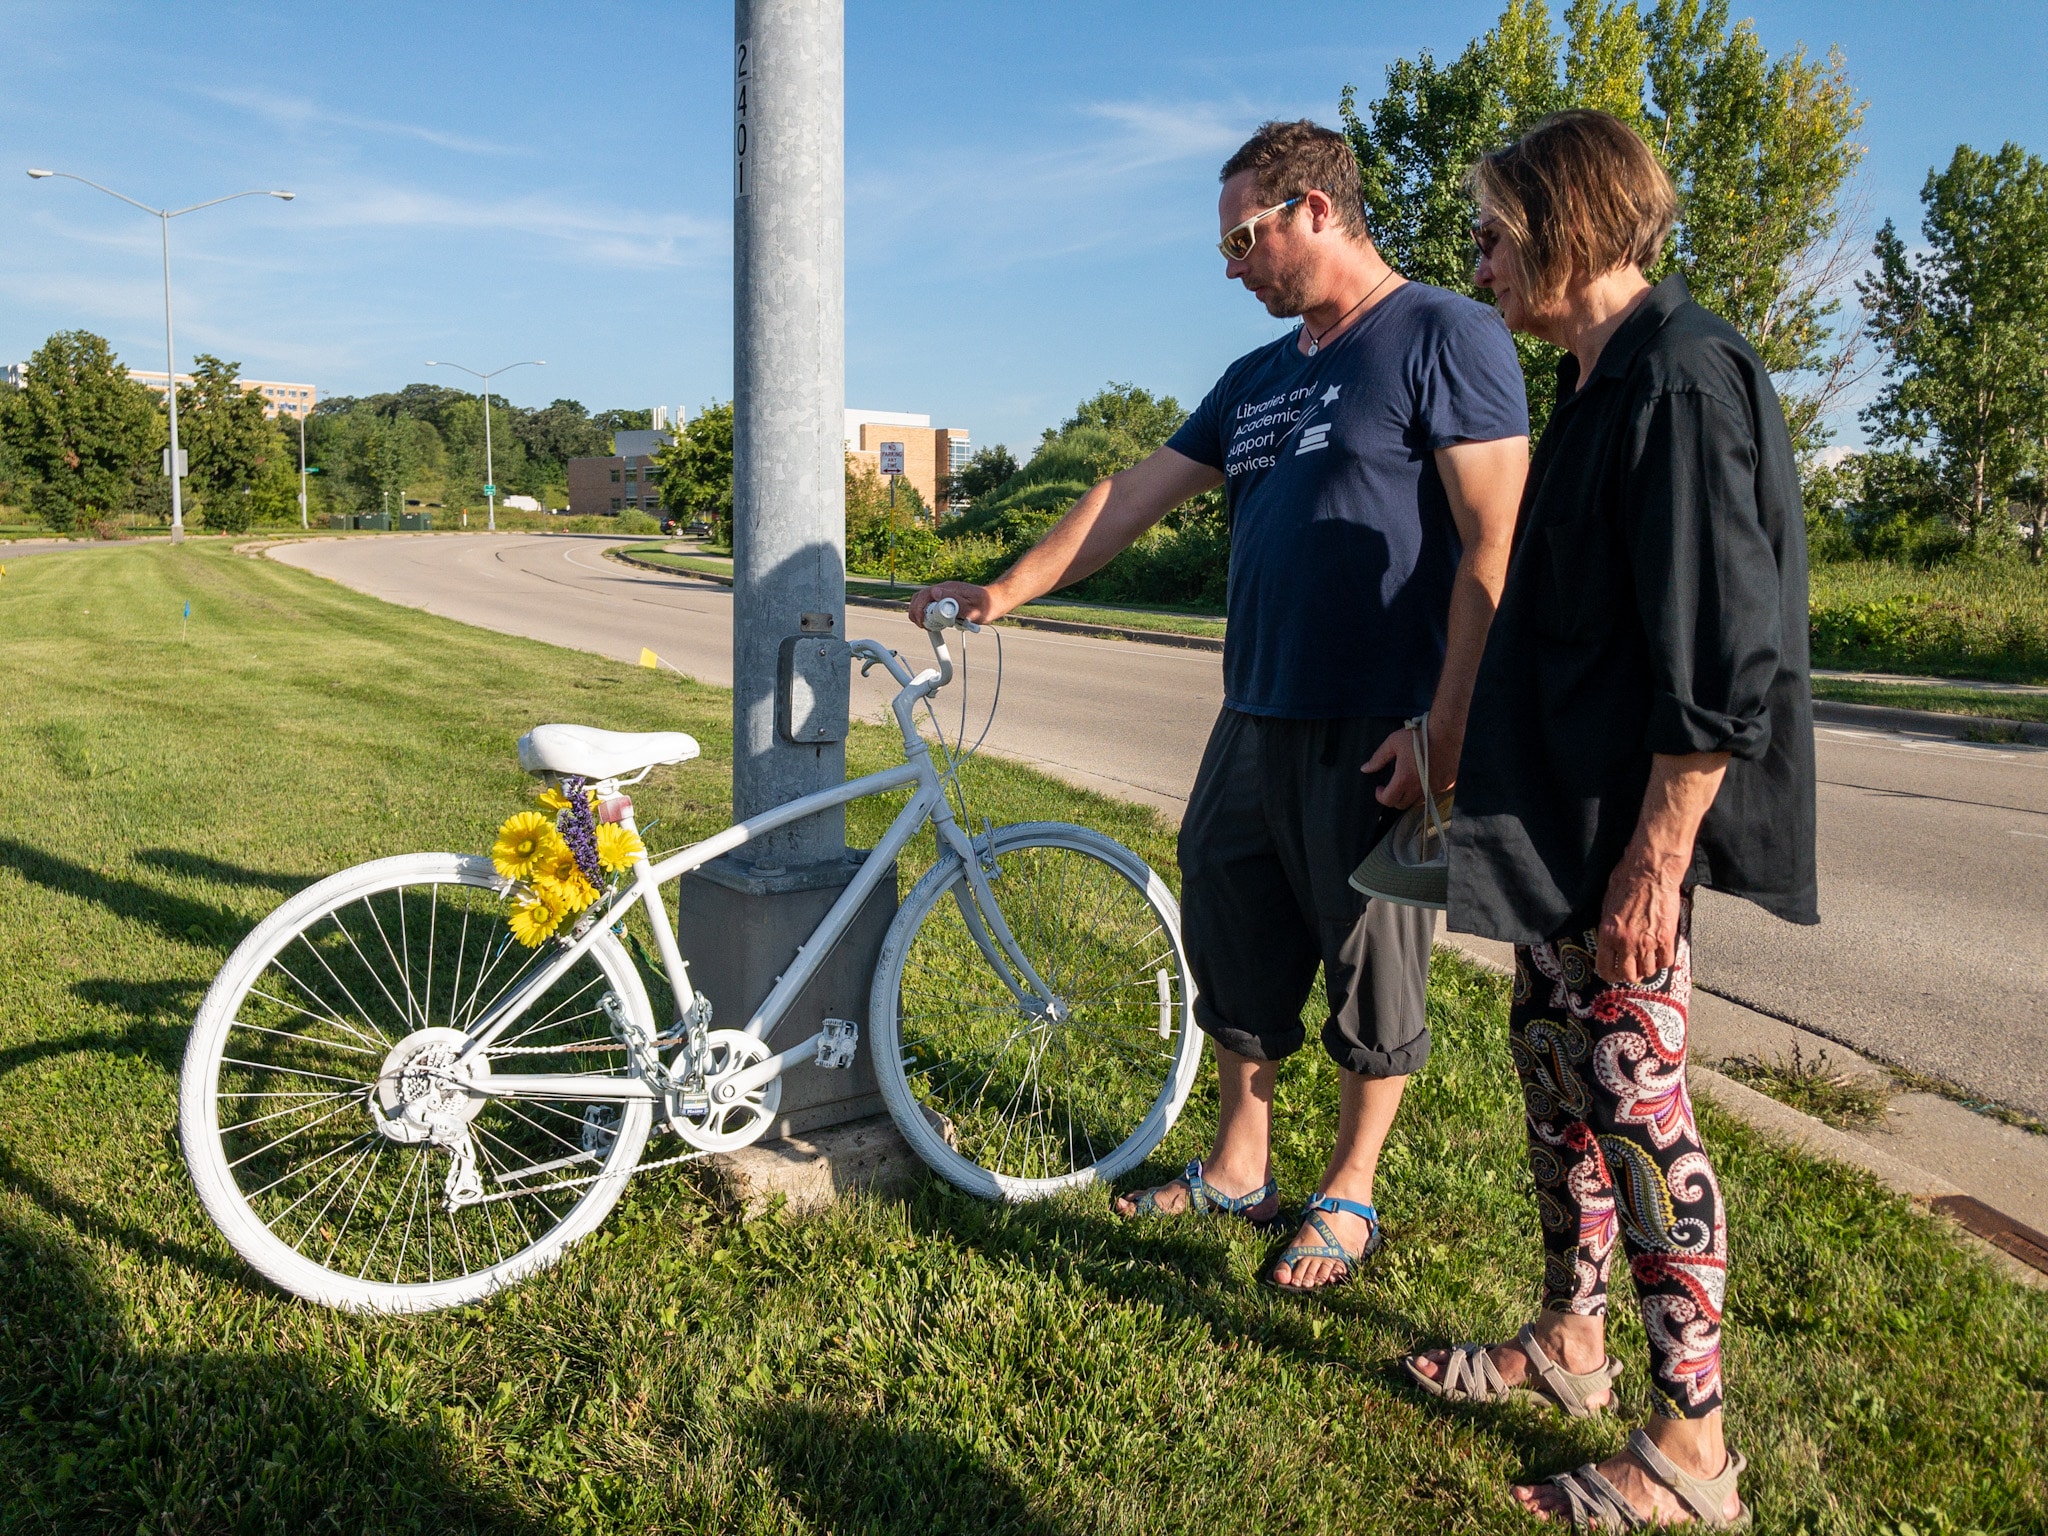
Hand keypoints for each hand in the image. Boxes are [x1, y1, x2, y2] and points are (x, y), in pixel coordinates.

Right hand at [908, 582, 999, 628]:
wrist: (995, 602)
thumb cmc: (985, 606)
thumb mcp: (970, 606)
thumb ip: (953, 600)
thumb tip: (935, 593)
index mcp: (948, 589)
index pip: (924, 595)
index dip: (919, 609)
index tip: (923, 622)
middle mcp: (944, 589)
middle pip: (920, 597)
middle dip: (916, 612)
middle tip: (922, 625)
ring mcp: (945, 594)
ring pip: (924, 601)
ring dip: (921, 613)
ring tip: (926, 626)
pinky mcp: (947, 600)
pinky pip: (932, 605)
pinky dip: (928, 614)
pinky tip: (934, 623)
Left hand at [1361, 717, 1459, 808]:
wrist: (1446, 731)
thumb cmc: (1418, 736)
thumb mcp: (1393, 743)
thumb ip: (1378, 758)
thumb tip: (1365, 769)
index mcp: (1404, 779)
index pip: (1388, 800)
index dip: (1380, 796)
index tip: (1379, 788)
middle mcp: (1419, 788)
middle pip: (1402, 805)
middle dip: (1393, 797)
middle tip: (1392, 786)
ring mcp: (1435, 788)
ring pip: (1417, 803)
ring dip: (1409, 797)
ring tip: (1407, 783)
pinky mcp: (1447, 785)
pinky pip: (1433, 795)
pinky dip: (1425, 791)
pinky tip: (1424, 778)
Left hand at [1595, 851, 1685, 984]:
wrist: (1650, 873)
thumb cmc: (1626, 882)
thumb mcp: (1606, 906)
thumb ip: (1609, 928)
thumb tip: (1610, 941)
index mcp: (1608, 935)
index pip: (1605, 968)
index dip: (1610, 975)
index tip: (1614, 974)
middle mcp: (1626, 943)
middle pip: (1628, 975)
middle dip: (1630, 975)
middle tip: (1633, 970)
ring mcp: (1647, 942)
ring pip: (1648, 971)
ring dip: (1647, 969)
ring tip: (1648, 961)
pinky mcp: (1666, 938)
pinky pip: (1666, 962)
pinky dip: (1664, 962)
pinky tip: (1661, 954)